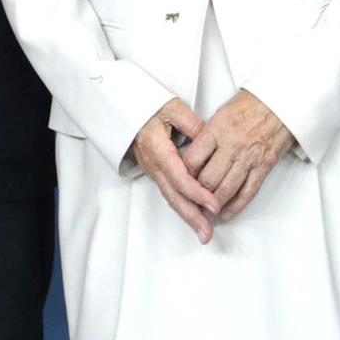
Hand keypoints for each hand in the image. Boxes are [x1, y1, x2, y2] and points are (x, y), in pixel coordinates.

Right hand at [132, 99, 222, 243]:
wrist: (124, 109)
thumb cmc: (149, 106)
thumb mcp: (173, 108)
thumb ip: (193, 124)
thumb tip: (214, 141)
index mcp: (158, 149)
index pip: (179, 178)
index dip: (197, 193)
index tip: (214, 204)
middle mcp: (154, 165)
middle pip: (174, 196)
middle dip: (192, 217)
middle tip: (208, 233)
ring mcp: (153, 171)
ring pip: (171, 198)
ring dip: (188, 216)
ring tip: (204, 231)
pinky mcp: (157, 172)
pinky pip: (170, 192)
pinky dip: (184, 206)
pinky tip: (196, 215)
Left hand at [193, 89, 293, 223]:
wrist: (283, 101)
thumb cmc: (254, 103)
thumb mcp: (223, 112)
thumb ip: (208, 135)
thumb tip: (195, 157)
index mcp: (218, 128)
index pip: (192, 159)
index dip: (183, 174)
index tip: (182, 180)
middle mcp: (232, 144)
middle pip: (207, 179)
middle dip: (197, 194)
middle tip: (192, 199)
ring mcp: (250, 157)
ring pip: (225, 190)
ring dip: (213, 205)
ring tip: (206, 210)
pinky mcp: (264, 166)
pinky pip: (248, 192)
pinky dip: (235, 206)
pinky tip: (226, 212)